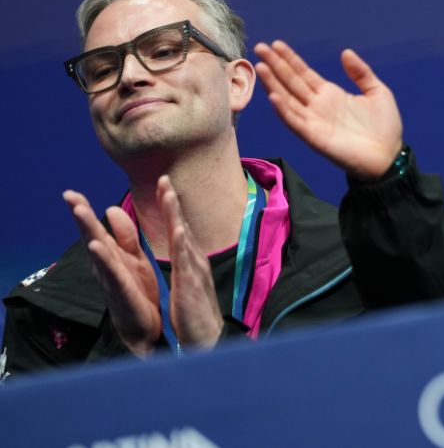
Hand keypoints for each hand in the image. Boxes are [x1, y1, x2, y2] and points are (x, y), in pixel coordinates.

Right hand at [64, 190, 160, 357]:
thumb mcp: (133, 258)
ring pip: (98, 252)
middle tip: (69, 196)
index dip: (84, 211)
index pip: (94, 229)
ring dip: (89, 231)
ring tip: (80, 212)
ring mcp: (111, 279)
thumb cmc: (136, 290)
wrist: (145, 327)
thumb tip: (110, 208)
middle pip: (91, 236)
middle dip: (81, 217)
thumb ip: (124, 235)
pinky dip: (105, 260)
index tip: (71, 192)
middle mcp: (105, 265)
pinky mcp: (122, 291)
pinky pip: (113, 274)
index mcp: (110, 255)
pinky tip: (96, 246)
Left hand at [160, 176, 222, 350]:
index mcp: (190, 261)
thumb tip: (178, 242)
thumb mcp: (185, 281)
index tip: (163, 184)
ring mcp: (196, 272)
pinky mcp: (192, 286)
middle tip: (165, 178)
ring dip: (176, 215)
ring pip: (184, 238)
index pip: (179, 228)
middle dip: (173, 202)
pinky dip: (183, 244)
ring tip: (169, 194)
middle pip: (183, 226)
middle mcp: (195, 261)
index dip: (171, 206)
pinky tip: (178, 230)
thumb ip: (181, 260)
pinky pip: (187, 262)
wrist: (206, 340)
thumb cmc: (194, 313)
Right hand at [254, 41, 403, 180]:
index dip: (290, 59)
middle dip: (275, 65)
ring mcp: (313, 121)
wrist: (389, 156)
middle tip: (259, 47)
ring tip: (261, 67)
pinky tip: (273, 96)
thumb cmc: (384, 127)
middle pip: (291, 82)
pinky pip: (295, 122)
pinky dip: (283, 110)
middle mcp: (317, 106)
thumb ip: (361, 73)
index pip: (304, 73)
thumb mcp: (377, 92)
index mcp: (330, 94)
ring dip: (273, 84)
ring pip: (288, 99)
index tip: (276, 44)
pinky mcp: (314, 137)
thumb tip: (345, 52)